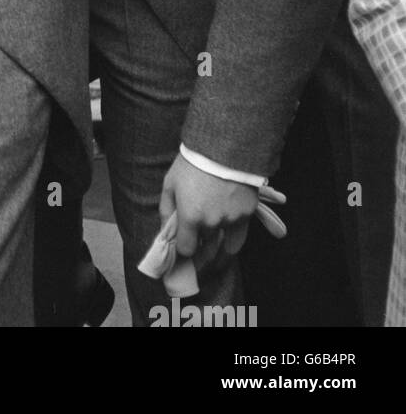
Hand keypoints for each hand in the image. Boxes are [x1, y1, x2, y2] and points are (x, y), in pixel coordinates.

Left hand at [159, 154, 258, 275]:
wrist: (224, 146)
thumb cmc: (192, 163)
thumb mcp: (170, 184)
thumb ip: (166, 210)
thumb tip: (165, 232)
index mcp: (190, 216)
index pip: (186, 249)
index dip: (182, 252)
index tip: (180, 252)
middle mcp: (212, 222)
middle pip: (205, 248)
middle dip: (200, 258)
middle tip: (196, 267)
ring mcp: (232, 219)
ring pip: (224, 246)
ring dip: (217, 255)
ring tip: (212, 264)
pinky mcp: (247, 214)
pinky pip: (240, 236)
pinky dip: (232, 241)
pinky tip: (227, 247)